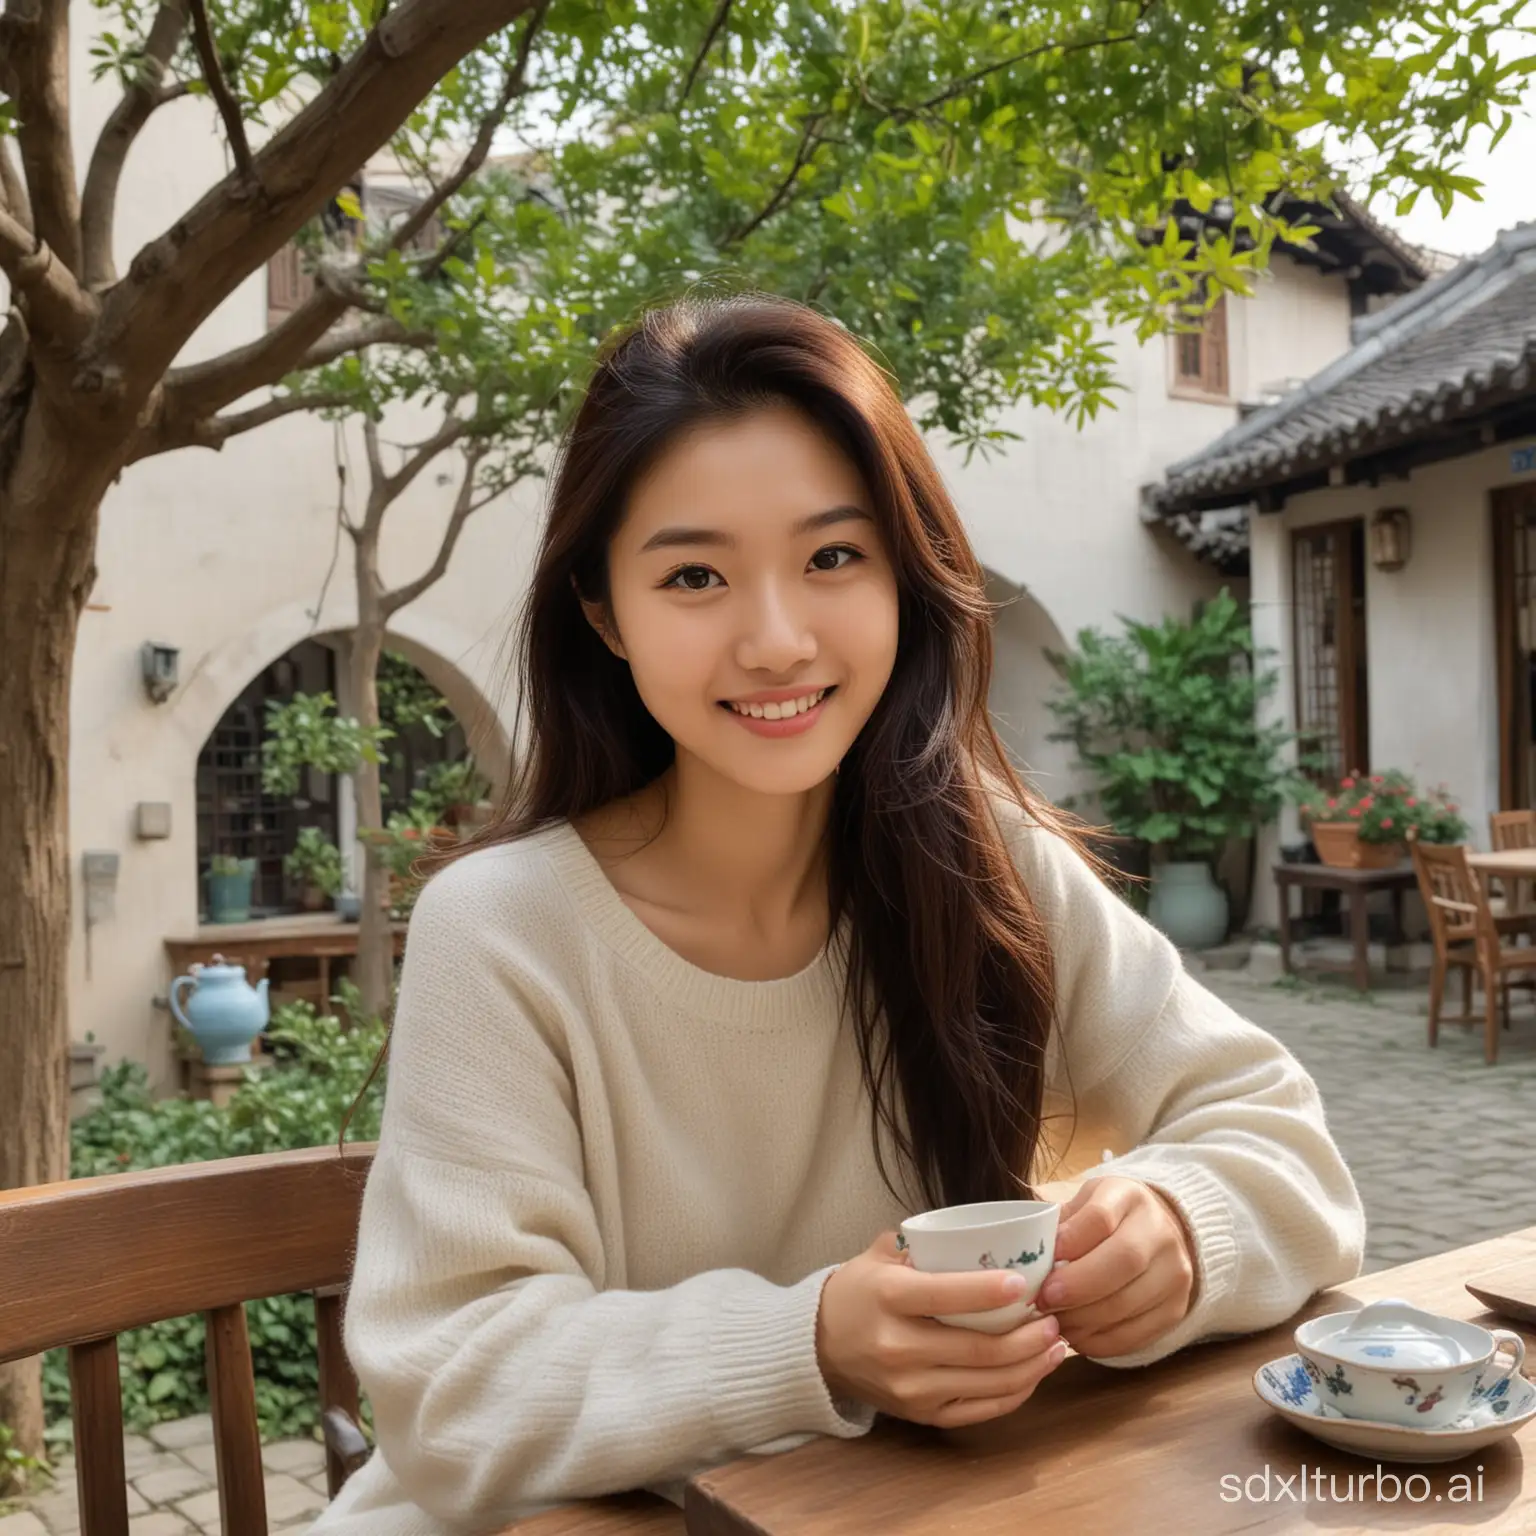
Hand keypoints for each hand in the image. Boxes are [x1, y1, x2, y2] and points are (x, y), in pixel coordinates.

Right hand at [816, 1231, 1067, 1427]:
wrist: (818, 1346)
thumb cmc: (858, 1292)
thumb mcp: (880, 1257)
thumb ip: (925, 1245)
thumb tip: (982, 1235)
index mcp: (889, 1297)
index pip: (945, 1296)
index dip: (989, 1291)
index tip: (1025, 1282)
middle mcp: (899, 1346)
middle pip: (977, 1348)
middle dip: (1027, 1336)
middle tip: (1054, 1318)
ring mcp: (911, 1387)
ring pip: (987, 1383)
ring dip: (1031, 1366)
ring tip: (1057, 1346)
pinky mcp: (922, 1413)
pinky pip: (979, 1410)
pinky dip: (1013, 1394)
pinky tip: (1033, 1374)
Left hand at [1034, 1176, 1196, 1358]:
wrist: (1160, 1232)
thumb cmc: (1105, 1218)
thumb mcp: (1082, 1204)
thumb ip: (1058, 1224)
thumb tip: (1024, 1255)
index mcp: (1128, 1197)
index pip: (1101, 1217)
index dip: (1070, 1241)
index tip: (1043, 1261)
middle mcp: (1160, 1232)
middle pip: (1123, 1261)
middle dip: (1077, 1287)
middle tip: (1043, 1301)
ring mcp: (1174, 1273)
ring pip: (1129, 1303)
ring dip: (1083, 1320)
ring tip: (1054, 1322)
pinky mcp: (1176, 1309)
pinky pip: (1137, 1334)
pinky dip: (1101, 1341)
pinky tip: (1077, 1337)